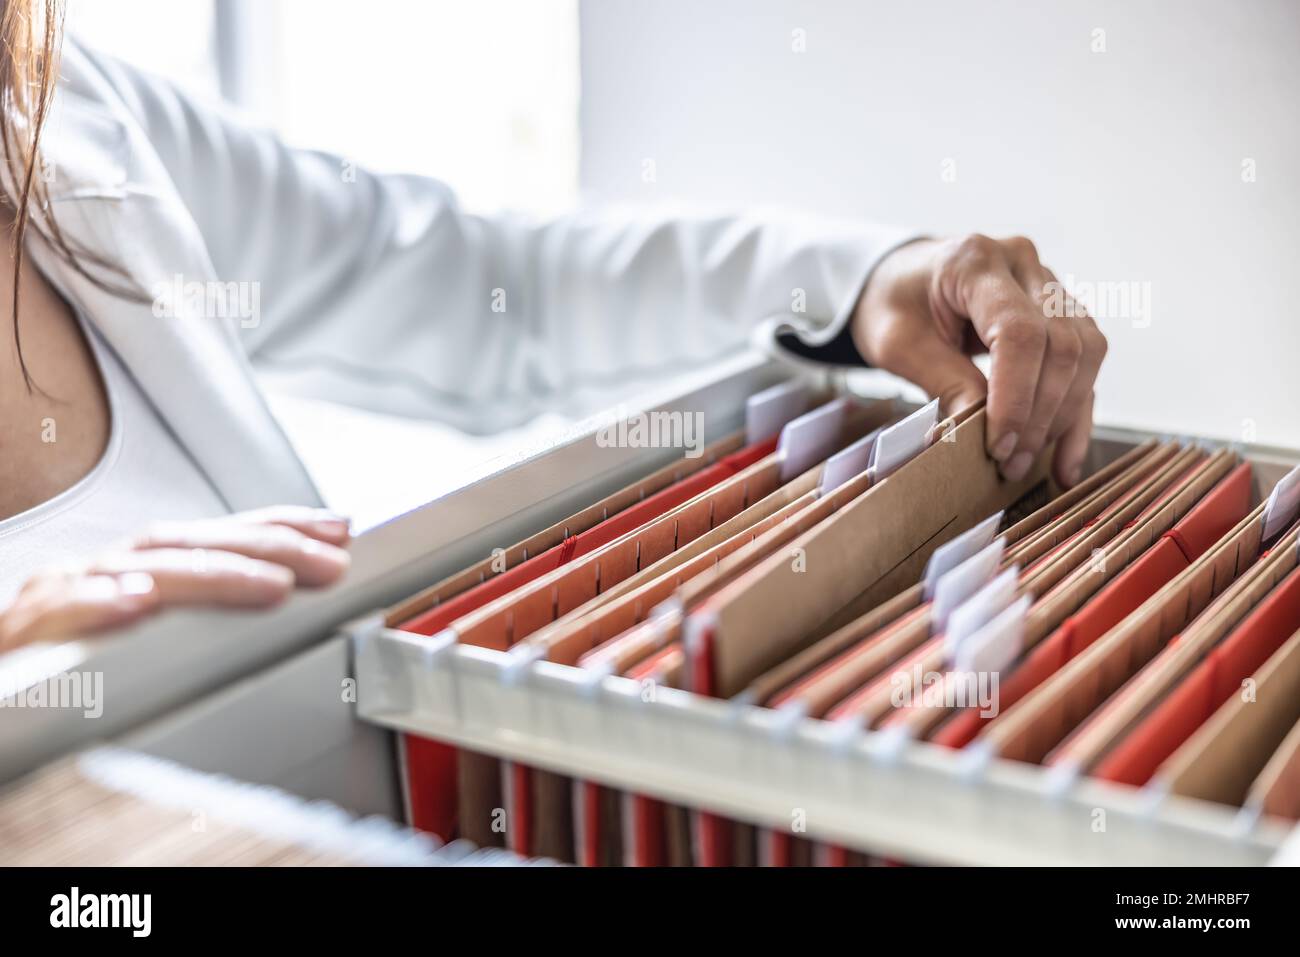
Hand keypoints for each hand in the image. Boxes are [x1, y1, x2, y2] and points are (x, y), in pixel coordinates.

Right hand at [0, 507, 350, 650]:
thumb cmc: (61, 665)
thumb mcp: (137, 634)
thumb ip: (198, 616)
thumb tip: (279, 595)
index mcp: (135, 571)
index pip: (216, 537)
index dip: (279, 528)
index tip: (341, 529)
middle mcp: (101, 574)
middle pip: (189, 544)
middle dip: (267, 547)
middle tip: (330, 562)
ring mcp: (58, 600)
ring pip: (139, 572)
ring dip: (209, 574)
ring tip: (271, 584)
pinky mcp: (19, 637)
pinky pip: (56, 616)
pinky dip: (96, 606)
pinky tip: (136, 605)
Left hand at [852, 235, 1106, 486]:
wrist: (901, 279)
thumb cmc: (893, 304)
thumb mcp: (897, 343)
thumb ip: (941, 380)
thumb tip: (976, 433)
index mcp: (975, 262)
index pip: (1018, 332)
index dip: (1015, 397)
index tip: (999, 445)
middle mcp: (1023, 264)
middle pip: (1061, 345)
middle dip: (1040, 415)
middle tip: (1010, 464)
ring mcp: (1047, 284)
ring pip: (1084, 354)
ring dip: (1064, 417)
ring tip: (1031, 464)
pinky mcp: (1059, 312)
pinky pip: (1083, 363)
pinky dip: (1076, 413)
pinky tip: (1064, 457)